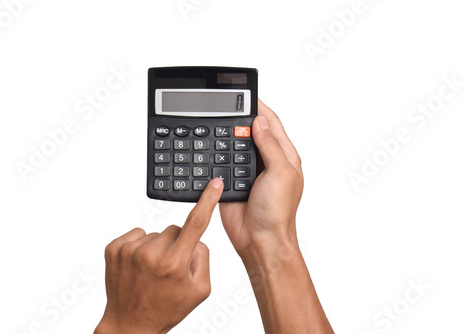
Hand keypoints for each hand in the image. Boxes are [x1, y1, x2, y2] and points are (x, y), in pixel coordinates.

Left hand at [95, 178, 223, 333]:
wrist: (130, 324)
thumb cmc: (166, 309)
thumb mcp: (199, 290)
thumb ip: (203, 258)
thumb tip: (194, 238)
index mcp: (174, 264)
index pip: (196, 223)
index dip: (208, 201)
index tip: (214, 184)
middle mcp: (151, 254)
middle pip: (175, 229)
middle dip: (177, 243)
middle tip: (169, 268)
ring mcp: (129, 251)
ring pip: (156, 233)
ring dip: (157, 246)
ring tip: (151, 270)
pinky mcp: (114, 249)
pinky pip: (138, 234)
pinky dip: (141, 246)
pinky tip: (139, 265)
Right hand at [220, 99, 303, 253]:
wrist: (259, 240)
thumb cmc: (278, 212)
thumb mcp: (281, 174)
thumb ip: (271, 147)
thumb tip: (259, 123)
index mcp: (284, 157)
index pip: (272, 124)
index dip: (260, 108)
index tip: (248, 95)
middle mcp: (266, 162)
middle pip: (252, 132)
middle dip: (241, 119)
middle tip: (227, 108)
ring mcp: (248, 172)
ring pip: (235, 145)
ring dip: (228, 135)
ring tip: (218, 123)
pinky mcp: (232, 181)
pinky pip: (222, 161)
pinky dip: (217, 153)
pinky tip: (210, 145)